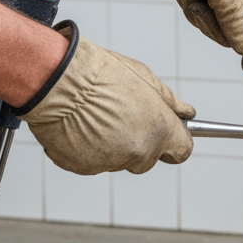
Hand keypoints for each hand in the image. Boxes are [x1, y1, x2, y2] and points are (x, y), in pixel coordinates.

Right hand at [17, 24, 194, 174]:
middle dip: (139, 143)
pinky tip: (78, 125)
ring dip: (111, 145)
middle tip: (120, 117)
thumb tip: (187, 113)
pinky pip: (91, 162)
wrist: (55, 81)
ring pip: (118, 160)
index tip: (168, 138)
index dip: (174, 144)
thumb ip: (170, 102)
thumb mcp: (145, 78)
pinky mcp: (83, 167)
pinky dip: (86, 149)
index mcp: (160, 130)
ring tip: (95, 116)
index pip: (182, 151)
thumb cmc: (100, 75)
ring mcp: (111, 162)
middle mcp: (140, 151)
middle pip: (148, 159)